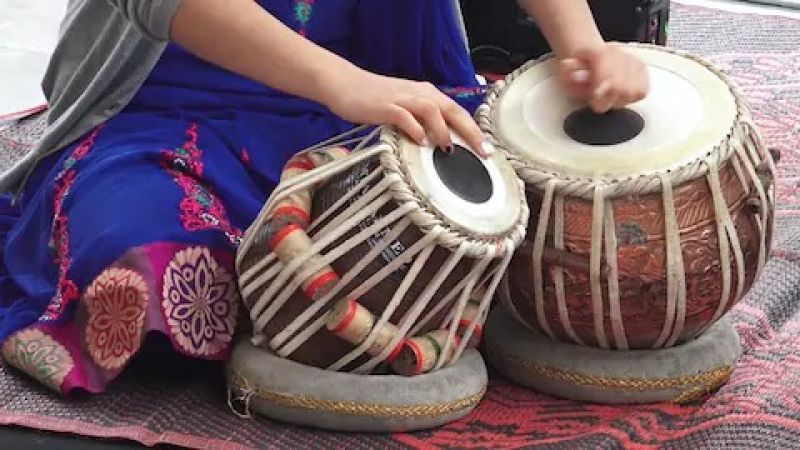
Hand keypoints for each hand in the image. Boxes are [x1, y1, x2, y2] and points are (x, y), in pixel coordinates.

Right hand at [320, 69, 492, 157]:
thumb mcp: (404, 109)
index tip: (487, 149)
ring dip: (443, 130)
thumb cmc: (375, 100)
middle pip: (452, 109)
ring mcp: (402, 98)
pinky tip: (420, 141)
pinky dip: (415, 129)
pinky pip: (405, 116)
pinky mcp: (385, 106)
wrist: (345, 84)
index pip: (457, 111)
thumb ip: (422, 122)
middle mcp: (419, 93)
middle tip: (482, 151)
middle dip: (470, 131)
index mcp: (426, 94)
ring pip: (432, 110)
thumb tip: (440, 144)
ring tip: (448, 149)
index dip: (474, 129)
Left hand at [557, 43, 648, 112]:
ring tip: (608, 96)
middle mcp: (619, 55)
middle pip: (621, 88)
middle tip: (598, 99)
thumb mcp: (567, 71)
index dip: (599, 93)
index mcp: (600, 53)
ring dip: (618, 100)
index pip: (608, 76)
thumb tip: (567, 65)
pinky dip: (630, 97)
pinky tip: (620, 94)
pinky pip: (642, 91)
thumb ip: (567, 71)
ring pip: (632, 92)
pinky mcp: (642, 70)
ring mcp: (633, 62)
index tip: (593, 97)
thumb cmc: (581, 68)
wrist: (591, 58)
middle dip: (607, 100)